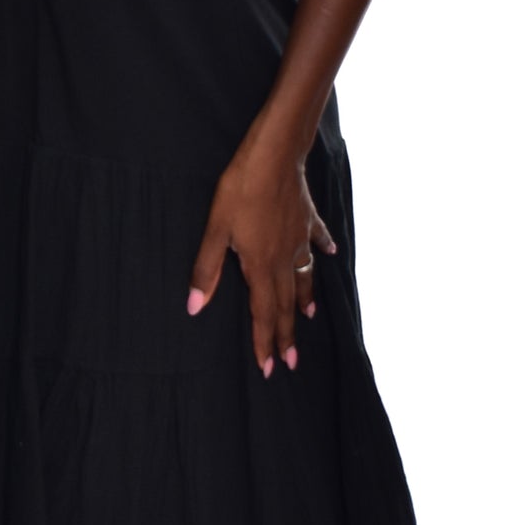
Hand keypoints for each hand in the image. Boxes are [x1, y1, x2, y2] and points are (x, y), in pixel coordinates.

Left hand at [184, 136, 337, 377]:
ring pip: (304, 278)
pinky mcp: (307, 219)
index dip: (264, 342)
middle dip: (287, 335)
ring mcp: (299, 239)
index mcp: (261, 266)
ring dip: (305, 301)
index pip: (263, 313)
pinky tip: (330, 255)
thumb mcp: (215, 230)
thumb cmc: (241, 190)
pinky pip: (316, 241)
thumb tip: (194, 306)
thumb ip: (206, 270)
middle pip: (286, 305)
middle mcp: (284, 259)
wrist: (274, 155)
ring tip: (308, 319)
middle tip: (291, 362)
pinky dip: (322, 250)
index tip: (269, 368)